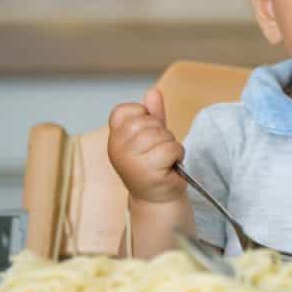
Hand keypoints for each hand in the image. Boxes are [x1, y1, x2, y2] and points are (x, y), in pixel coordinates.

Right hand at [107, 87, 186, 202]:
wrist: (158, 199)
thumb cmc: (155, 166)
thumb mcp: (152, 136)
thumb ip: (152, 114)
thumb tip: (153, 92)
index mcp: (114, 137)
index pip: (123, 111)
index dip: (142, 117)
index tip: (146, 134)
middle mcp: (117, 148)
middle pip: (146, 121)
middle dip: (160, 132)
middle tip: (158, 150)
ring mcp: (130, 160)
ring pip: (160, 134)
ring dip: (170, 144)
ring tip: (165, 158)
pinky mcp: (147, 171)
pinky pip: (170, 148)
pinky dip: (177, 155)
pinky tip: (171, 165)